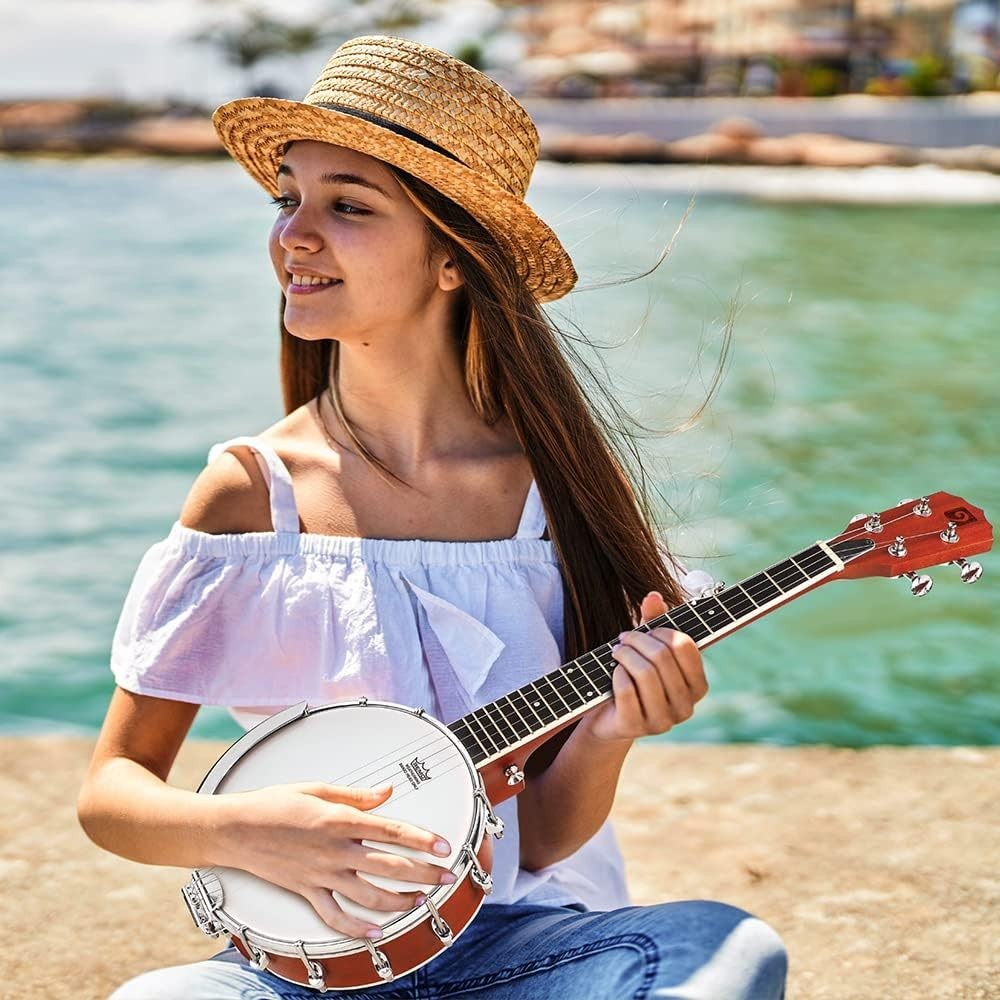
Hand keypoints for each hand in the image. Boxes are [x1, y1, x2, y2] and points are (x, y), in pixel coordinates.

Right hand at [215, 781, 455, 938]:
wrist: (235, 829)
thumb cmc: (273, 803)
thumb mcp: (317, 788)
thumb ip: (356, 794)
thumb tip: (387, 792)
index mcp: (339, 820)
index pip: (391, 831)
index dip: (422, 840)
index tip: (444, 846)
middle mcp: (334, 850)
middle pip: (389, 866)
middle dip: (423, 874)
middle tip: (447, 877)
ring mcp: (321, 874)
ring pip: (369, 895)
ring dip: (399, 901)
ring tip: (421, 901)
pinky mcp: (306, 891)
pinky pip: (335, 915)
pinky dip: (356, 928)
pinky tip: (374, 933)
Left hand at [578, 590, 707, 743]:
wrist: (608, 714)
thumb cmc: (634, 676)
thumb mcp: (647, 647)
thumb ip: (653, 621)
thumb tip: (653, 596)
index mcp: (698, 686)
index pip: (686, 647)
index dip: (663, 631)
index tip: (647, 629)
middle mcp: (686, 708)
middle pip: (662, 657)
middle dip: (638, 640)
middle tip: (624, 638)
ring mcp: (662, 721)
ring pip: (645, 673)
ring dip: (625, 654)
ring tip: (616, 651)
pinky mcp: (636, 728)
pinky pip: (626, 690)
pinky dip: (617, 674)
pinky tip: (613, 673)